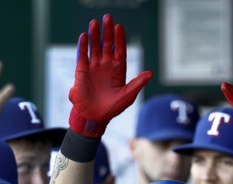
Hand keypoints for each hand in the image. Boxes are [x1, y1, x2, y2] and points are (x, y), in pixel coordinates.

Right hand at [69, 14, 152, 137]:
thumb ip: (137, 84)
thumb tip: (150, 74)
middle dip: (107, 32)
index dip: (120, 39)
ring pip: (94, 47)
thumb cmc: (112, 108)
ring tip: (94, 23)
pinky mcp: (82, 71)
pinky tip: (84, 36)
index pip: (120, 50)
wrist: (94, 117)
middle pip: (107, 45)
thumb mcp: (127, 96)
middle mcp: (106, 66)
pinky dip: (83, 46)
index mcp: (118, 70)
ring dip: (94, 35)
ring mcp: (94, 67)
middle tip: (107, 18)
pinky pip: (82, 55)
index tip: (119, 27)